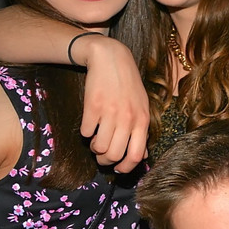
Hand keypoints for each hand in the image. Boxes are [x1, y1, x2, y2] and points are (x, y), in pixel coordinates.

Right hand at [75, 35, 149, 172]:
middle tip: (102, 156)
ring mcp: (109, 113)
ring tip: (96, 139)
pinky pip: (86, 133)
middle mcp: (127, 119)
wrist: (111, 59)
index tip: (117, 168)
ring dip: (95, 148)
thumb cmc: (128, 86)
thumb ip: (142, 132)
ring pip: (98, 147)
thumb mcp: (142, 108)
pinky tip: (90, 124)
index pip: (135, 156)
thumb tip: (141, 157)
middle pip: (114, 155)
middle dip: (105, 161)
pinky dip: (86, 133)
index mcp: (142, 121)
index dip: (124, 168)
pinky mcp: (92, 107)